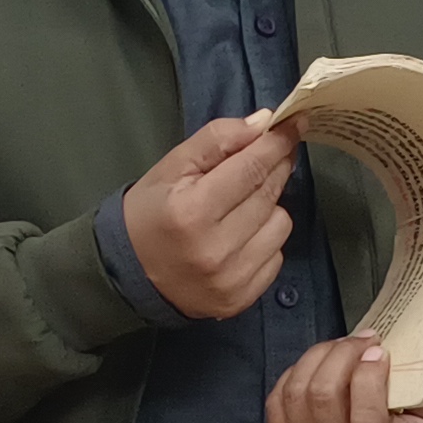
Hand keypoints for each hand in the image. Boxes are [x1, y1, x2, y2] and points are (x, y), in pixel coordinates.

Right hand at [122, 114, 298, 320]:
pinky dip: (265, 240)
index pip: (251, 168)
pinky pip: (277, 256)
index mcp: (193, 211)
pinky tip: (239, 237)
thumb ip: (217, 140)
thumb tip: (264, 123)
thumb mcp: (172, 167)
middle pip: (269, 193)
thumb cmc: (150, 212)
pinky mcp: (242, 299)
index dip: (277, 143)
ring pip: (281, 224)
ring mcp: (232, 279)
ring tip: (240, 207)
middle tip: (270, 155)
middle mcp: (216, 249)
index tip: (294, 124)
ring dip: (269, 208)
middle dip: (275, 167)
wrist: (129, 274)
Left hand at [266, 337, 422, 422]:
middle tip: (361, 340)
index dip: (369, 376)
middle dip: (341, 354)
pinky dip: (296, 372)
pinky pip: (278, 400)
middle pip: (323, 397)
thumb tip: (390, 350)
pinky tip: (319, 365)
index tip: (379, 351)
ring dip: (319, 357)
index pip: (366, 419)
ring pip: (297, 393)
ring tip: (341, 348)